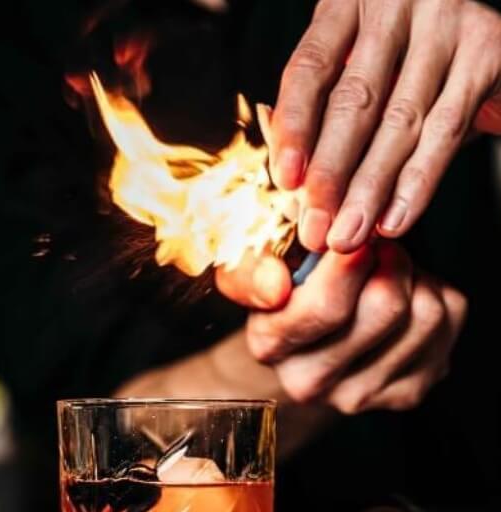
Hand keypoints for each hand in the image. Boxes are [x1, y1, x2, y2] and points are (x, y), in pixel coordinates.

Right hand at [216, 242, 466, 412]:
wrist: (305, 336)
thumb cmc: (285, 285)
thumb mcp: (252, 263)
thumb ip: (252, 267)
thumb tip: (277, 287)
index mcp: (271, 347)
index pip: (328, 308)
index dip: (353, 259)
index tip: (356, 233)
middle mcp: (314, 384)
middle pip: (387, 306)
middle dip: (390, 260)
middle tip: (375, 248)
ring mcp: (364, 395)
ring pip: (427, 312)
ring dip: (415, 277)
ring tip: (386, 274)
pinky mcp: (407, 391)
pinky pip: (449, 322)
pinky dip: (434, 294)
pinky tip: (404, 299)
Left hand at [269, 0, 500, 252]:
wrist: (488, 43)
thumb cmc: (405, 64)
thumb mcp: (358, 71)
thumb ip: (324, 113)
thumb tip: (295, 188)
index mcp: (349, 2)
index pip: (310, 67)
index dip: (294, 128)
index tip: (285, 180)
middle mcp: (396, 3)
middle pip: (355, 100)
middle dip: (331, 174)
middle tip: (315, 228)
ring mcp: (446, 23)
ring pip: (400, 121)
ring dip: (369, 189)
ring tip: (348, 235)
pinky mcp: (486, 53)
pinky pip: (445, 131)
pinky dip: (417, 182)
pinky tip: (394, 219)